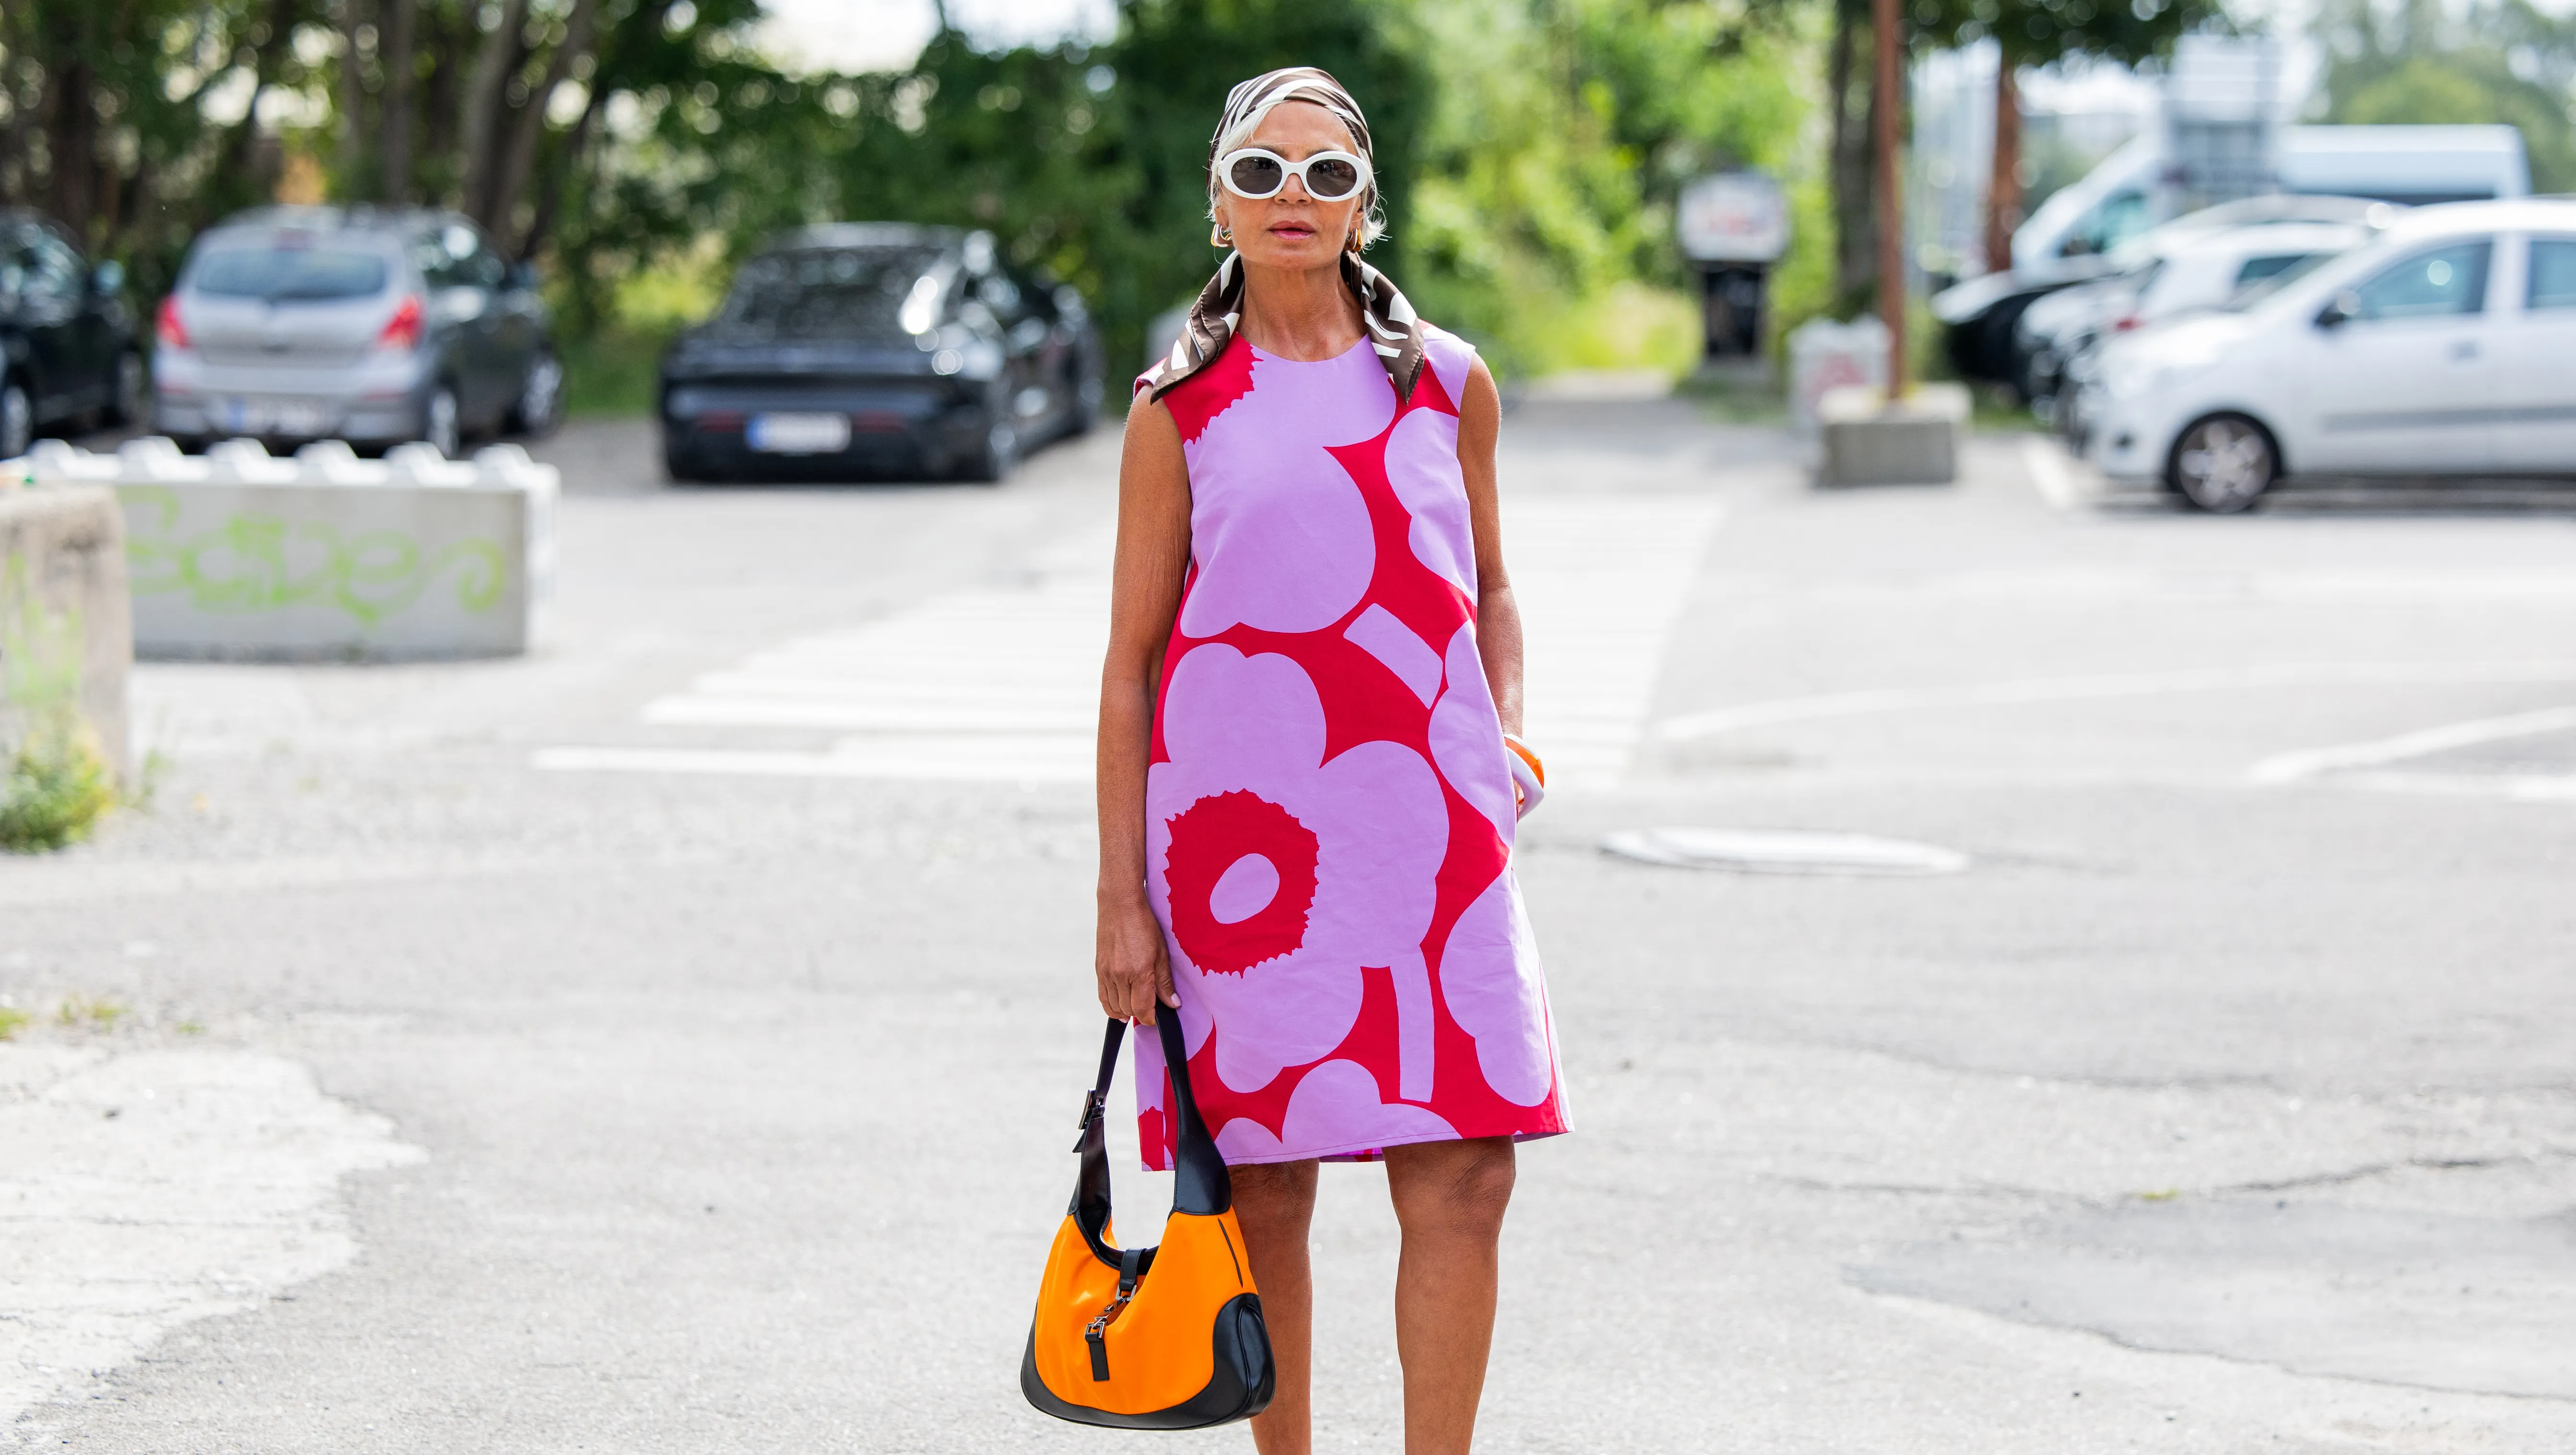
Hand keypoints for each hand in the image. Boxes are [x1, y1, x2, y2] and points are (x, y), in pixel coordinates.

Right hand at [1096, 891, 1179, 1024]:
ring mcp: (1106, 973)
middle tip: (1151, 1009)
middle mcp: (1120, 976)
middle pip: (1128, 1010)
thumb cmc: (1144, 925)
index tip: (1158, 1018)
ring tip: (1136, 1008)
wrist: (1119, 905)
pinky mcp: (1098, 969)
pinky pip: (1102, 997)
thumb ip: (1165, 982)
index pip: (1142, 1009)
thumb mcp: (1162, 952)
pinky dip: (1111, 1006)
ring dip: (1126, 1011)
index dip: (1151, 1018)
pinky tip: (1120, 1007)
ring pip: (1114, 1007)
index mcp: (1139, 972)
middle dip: (1140, 1013)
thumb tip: (1172, 1004)